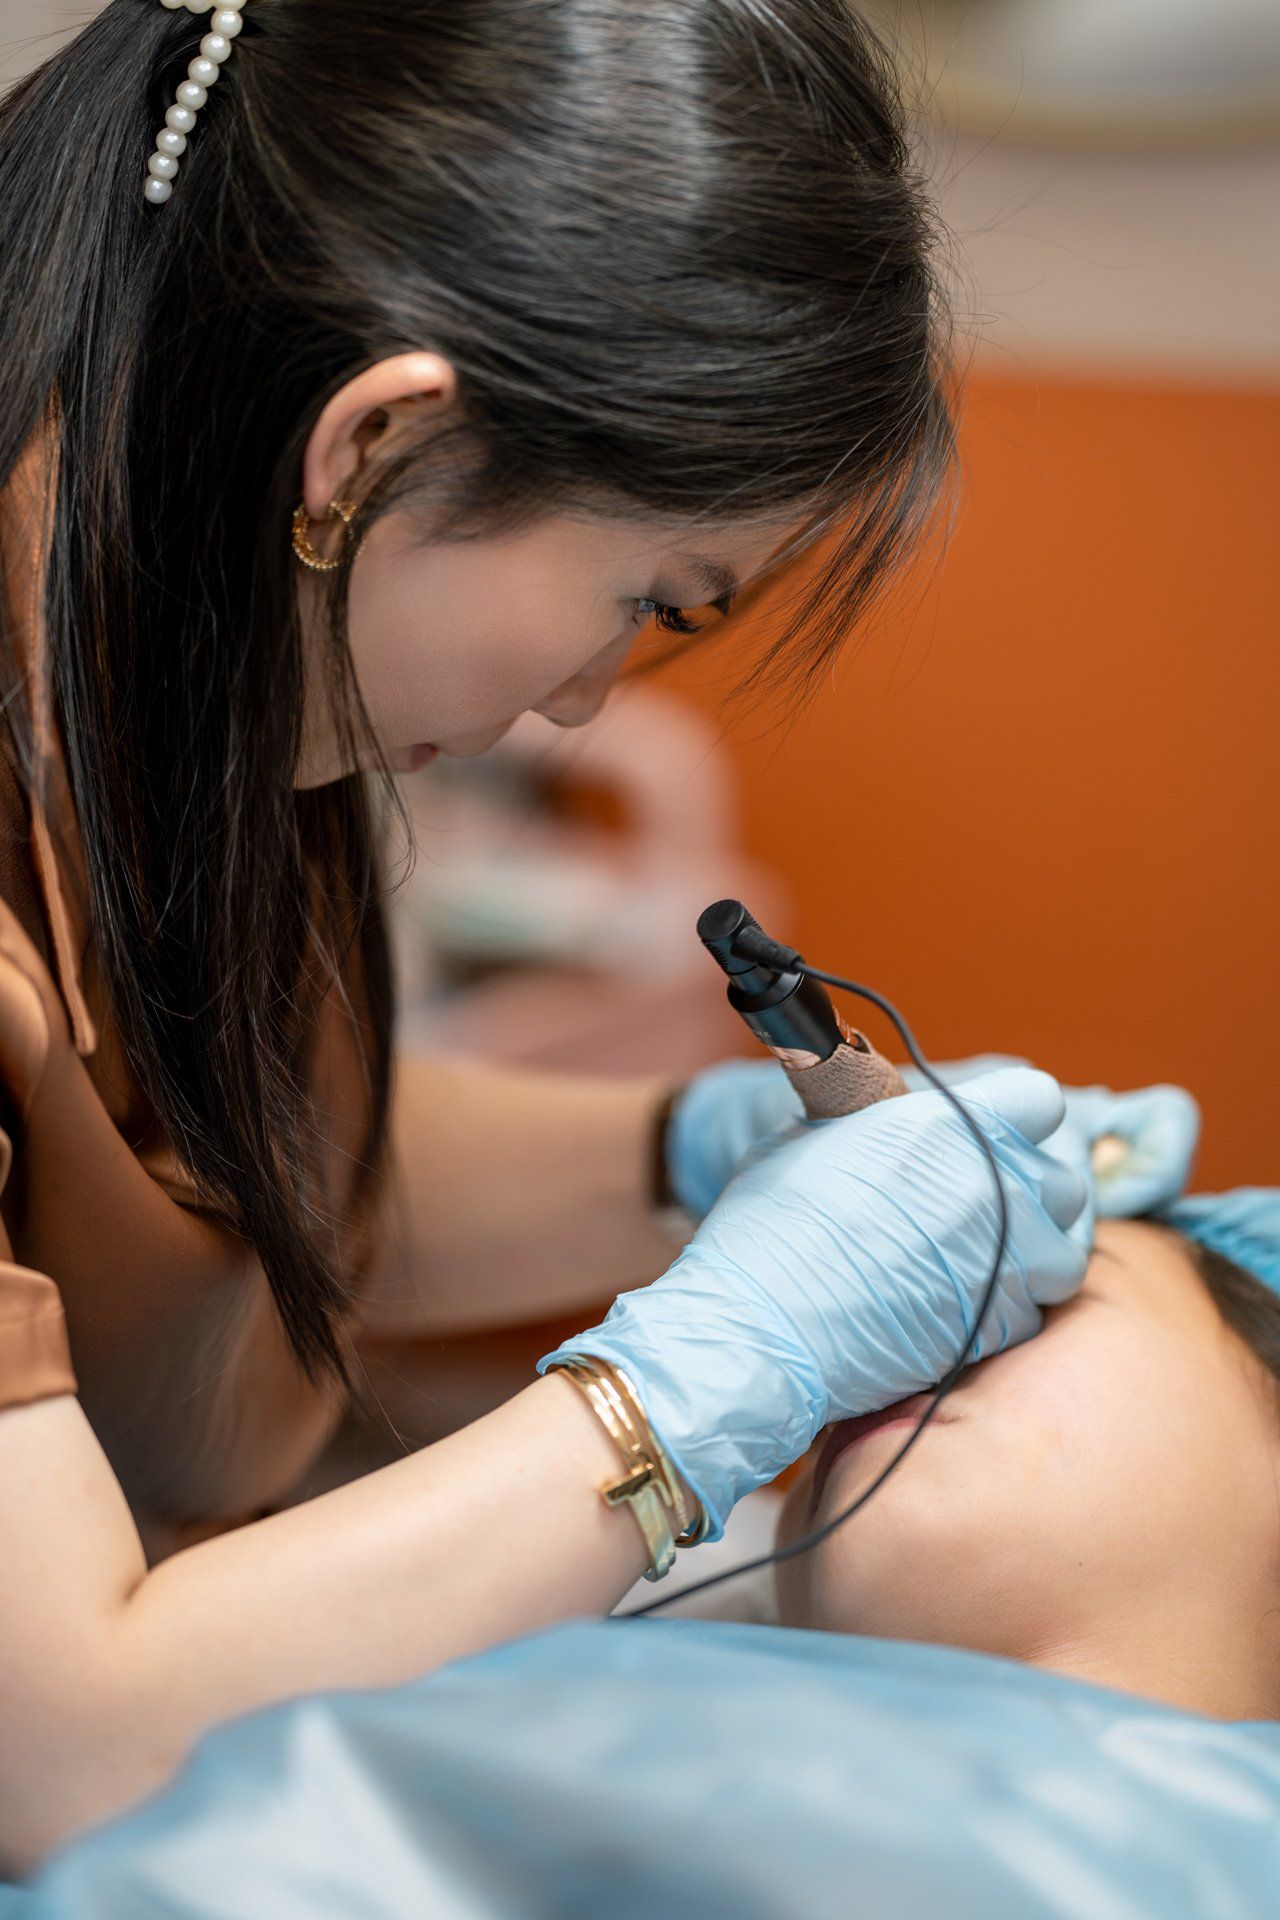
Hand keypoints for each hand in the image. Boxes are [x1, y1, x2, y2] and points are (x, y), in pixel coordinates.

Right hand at [544, 1067, 1087, 1539]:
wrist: (761, 1331)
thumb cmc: (771, 1227)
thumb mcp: (816, 1135)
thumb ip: (884, 1117)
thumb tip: (901, 1111)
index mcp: (950, 1124)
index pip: (1037, 1100)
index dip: (1016, 1117)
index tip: (994, 1135)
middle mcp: (992, 1186)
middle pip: (1063, 1174)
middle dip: (1034, 1185)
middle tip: (990, 1198)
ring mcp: (1005, 1259)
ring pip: (1064, 1247)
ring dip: (1035, 1249)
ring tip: (983, 1254)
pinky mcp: (1000, 1323)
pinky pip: (1035, 1305)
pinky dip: (1009, 1303)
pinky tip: (960, 1300)